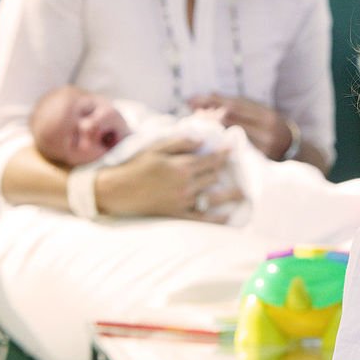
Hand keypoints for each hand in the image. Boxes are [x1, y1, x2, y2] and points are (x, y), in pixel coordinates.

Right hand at [95, 136, 242, 220]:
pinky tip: (227, 217)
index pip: (211, 159)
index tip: (234, 150)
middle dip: (223, 171)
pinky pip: (201, 218)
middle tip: (235, 170)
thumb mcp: (156, 148)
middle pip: (213, 176)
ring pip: (212, 196)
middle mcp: (185, 184)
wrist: (116, 191)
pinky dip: (216, 219)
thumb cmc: (134, 166)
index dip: (224, 154)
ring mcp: (182, 201)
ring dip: (230, 195)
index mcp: (181, 165)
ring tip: (243, 194)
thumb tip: (202, 141)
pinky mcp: (176, 214)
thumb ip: (180, 142)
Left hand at [187, 93, 293, 160]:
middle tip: (190, 109)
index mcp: (267, 116)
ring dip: (209, 128)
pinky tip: (204, 138)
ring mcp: (261, 150)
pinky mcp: (256, 163)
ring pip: (228, 136)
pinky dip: (216, 142)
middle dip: (207, 114)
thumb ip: (241, 104)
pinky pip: (231, 150)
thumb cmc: (273, 127)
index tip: (194, 99)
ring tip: (193, 122)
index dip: (213, 102)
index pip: (235, 107)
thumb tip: (212, 94)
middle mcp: (266, 133)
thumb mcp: (263, 111)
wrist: (293, 151)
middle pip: (230, 121)